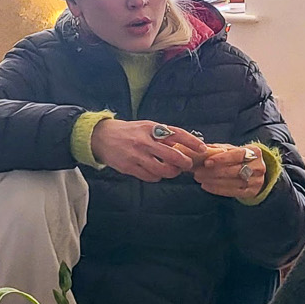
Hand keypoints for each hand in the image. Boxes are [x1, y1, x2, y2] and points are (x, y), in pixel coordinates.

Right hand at [90, 119, 205, 181]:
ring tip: (172, 170)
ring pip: (163, 170)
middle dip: (184, 163)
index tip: (202, 148)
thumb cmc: (128, 132)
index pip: (177, 134)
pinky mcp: (130, 167)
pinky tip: (156, 172)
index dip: (192, 142)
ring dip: (172, 172)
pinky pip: (150, 177)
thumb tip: (184, 145)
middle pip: (173, 156)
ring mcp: (137, 155)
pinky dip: (157, 176)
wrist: (102, 137)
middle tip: (187, 165)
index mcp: (151, 128)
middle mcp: (145, 141)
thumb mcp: (146, 127)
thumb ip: (162, 134)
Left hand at [193, 142, 266, 198]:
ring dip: (213, 181)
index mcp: (254, 152)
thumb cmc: (241, 158)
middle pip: (233, 170)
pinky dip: (217, 189)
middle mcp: (258, 167)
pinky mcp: (251, 192)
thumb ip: (220, 148)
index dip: (221, 159)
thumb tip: (203, 148)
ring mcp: (256, 181)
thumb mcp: (234, 150)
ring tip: (200, 178)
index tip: (207, 162)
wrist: (257, 171)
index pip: (237, 155)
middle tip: (197, 172)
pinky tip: (206, 186)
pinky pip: (232, 192)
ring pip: (232, 182)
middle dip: (213, 172)